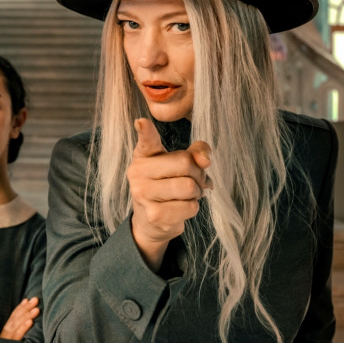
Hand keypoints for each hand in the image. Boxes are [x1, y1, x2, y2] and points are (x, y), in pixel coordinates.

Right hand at [0, 297, 39, 340]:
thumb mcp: (11, 341)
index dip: (20, 307)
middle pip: (15, 318)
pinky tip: (30, 322)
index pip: (13, 317)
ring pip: (16, 325)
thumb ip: (17, 329)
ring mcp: (7, 341)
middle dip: (25, 308)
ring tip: (36, 309)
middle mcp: (5, 335)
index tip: (28, 299)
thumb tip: (26, 314)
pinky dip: (23, 328)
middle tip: (36, 300)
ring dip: (26, 315)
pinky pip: (17, 336)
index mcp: (5, 333)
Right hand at [127, 118, 211, 270]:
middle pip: (185, 163)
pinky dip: (193, 207)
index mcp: (143, 155)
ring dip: (197, 192)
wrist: (150, 220)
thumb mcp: (178, 164)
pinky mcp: (154, 215)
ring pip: (189, 187)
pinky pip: (190, 207)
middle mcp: (138, 172)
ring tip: (188, 194)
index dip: (146, 130)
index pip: (146, 141)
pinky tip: (182, 208)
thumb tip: (205, 160)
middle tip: (195, 180)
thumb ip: (195, 153)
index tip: (141, 122)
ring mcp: (143, 194)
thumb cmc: (167, 184)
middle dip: (198, 173)